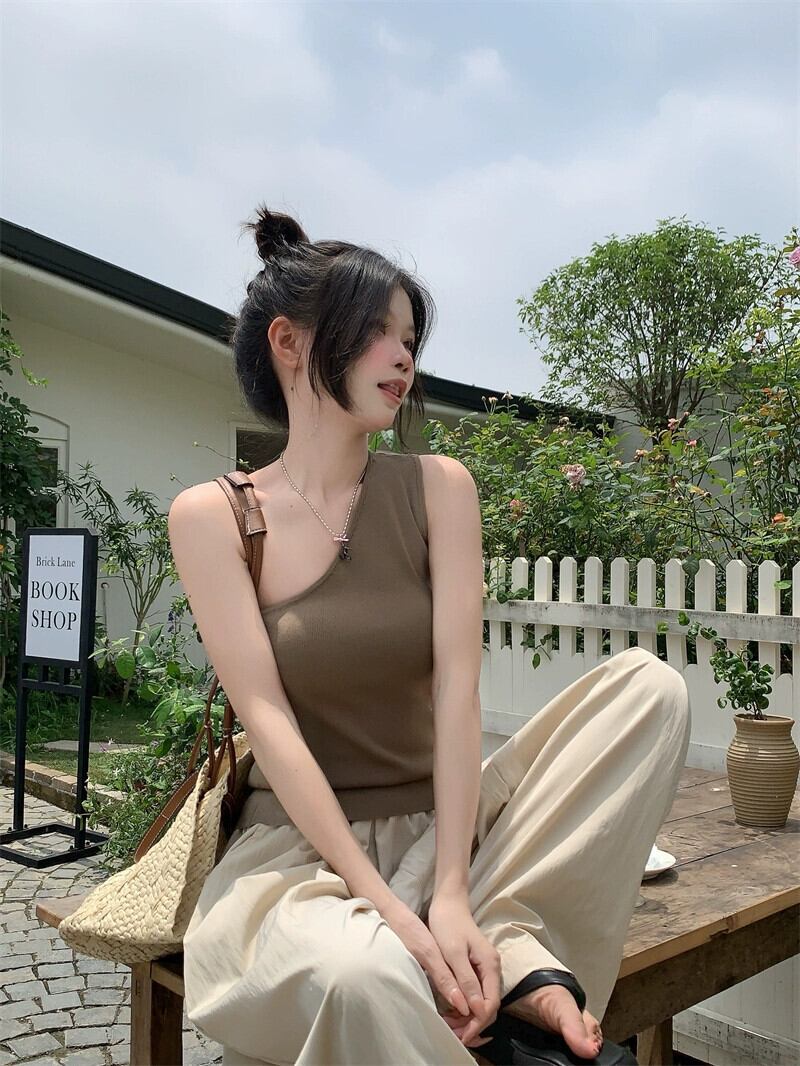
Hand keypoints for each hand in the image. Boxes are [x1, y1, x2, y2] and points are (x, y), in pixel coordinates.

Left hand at [377, 895, 492, 1045]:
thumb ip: (465, 981)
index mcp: (490, 966)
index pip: (490, 1004)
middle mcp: (492, 969)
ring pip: (481, 1001)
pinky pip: (476, 993)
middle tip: (452, 1034)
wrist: (448, 903)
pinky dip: (465, 1005)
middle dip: (472, 1023)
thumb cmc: (448, 925)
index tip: (460, 1035)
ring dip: (468, 1017)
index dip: (476, 1023)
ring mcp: (485, 968)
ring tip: (449, 1025)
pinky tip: (452, 1011)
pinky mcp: (476, 967)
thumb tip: (475, 1010)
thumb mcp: (453, 953)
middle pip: (488, 1006)